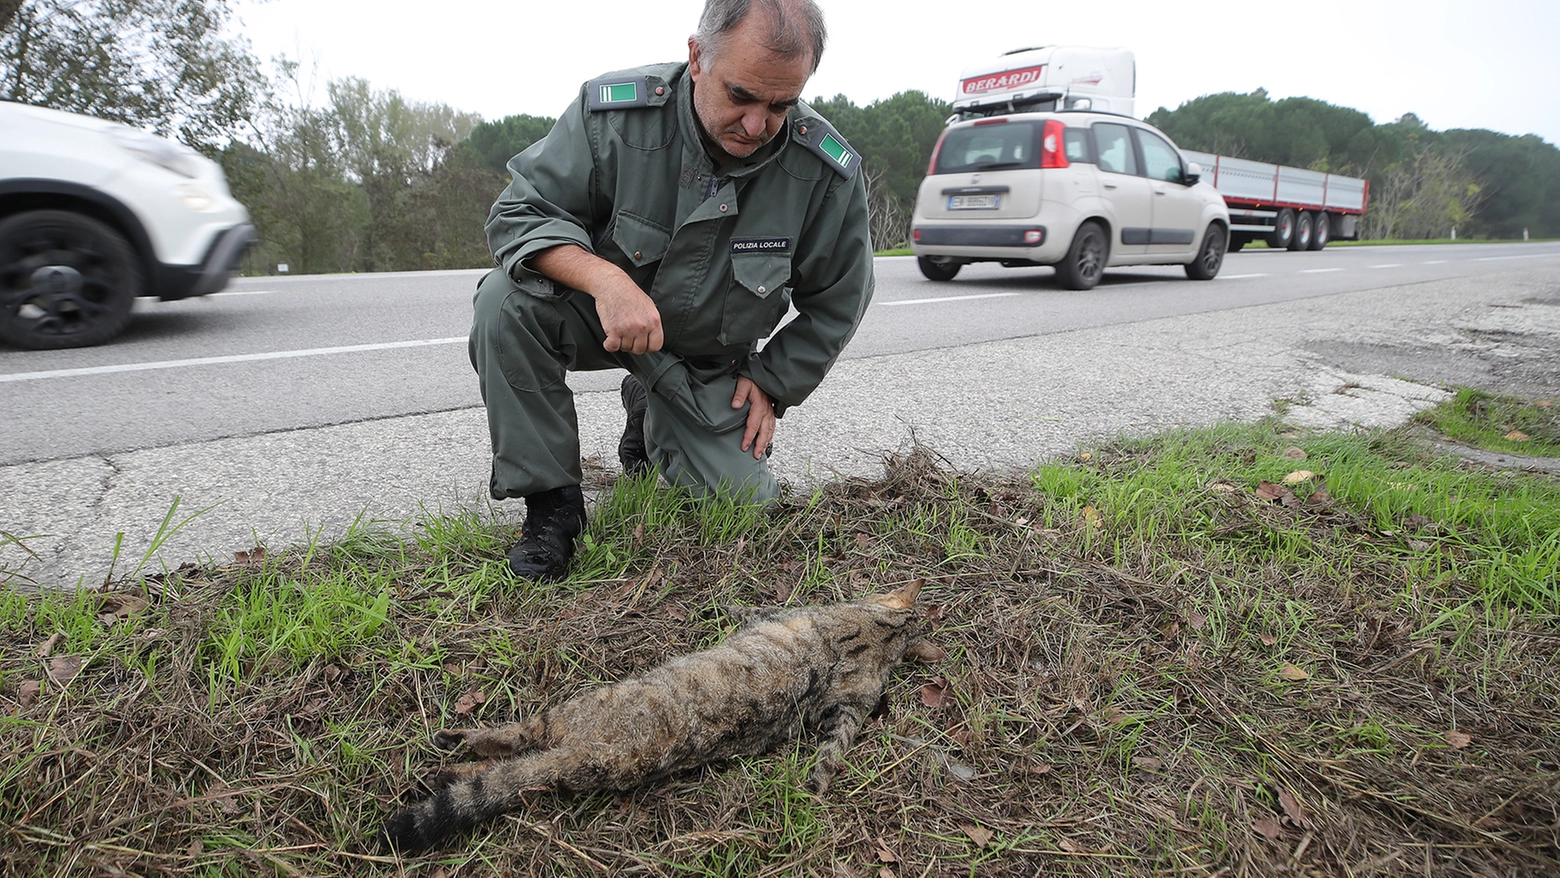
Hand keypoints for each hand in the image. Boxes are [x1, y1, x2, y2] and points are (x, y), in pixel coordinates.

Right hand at [533, 245, 663, 353]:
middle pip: (639, 349)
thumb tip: (652, 338)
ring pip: (625, 348)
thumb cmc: (628, 293)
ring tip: (619, 330)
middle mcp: (642, 326)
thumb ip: (652, 323)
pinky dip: (609, 344)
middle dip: (632, 344)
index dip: (647, 346)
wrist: (611, 284)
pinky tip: (610, 337)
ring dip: (620, 342)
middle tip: (627, 335)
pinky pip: (612, 347)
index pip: (656, 346)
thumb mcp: (648, 306)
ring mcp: (628, 329)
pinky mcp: (613, 330)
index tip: (642, 343)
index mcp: (654, 320)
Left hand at [732, 376, 775, 460]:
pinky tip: (767, 442)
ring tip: (760, 452)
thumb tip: (735, 405)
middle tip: (755, 455)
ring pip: (770, 430)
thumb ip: (739, 394)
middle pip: (764, 431)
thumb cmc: (752, 379)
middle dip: (760, 444)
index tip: (744, 446)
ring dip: (766, 442)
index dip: (749, 437)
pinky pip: (772, 426)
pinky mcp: (771, 412)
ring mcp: (770, 412)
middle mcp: (766, 411)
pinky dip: (770, 436)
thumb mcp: (743, 383)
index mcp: (759, 406)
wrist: (763, 375)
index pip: (753, 425)